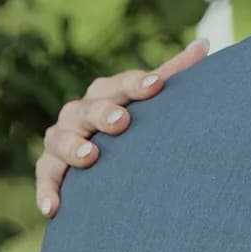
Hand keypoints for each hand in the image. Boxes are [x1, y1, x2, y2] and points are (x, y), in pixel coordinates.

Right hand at [34, 37, 208, 217]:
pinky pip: (46, 176)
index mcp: (106, 93)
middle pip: (87, 108)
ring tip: (91, 156)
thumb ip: (174, 75)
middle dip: (102, 113)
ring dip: (73, 147)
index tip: (156, 85)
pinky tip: (52, 208)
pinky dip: (47, 190)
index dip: (137, 84)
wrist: (106, 157)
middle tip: (122, 121)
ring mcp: (62, 138)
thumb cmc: (135, 124)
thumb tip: (204, 44)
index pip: (120, 84)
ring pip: (61, 139)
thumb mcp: (153, 100)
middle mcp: (80, 112)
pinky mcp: (51, 167)